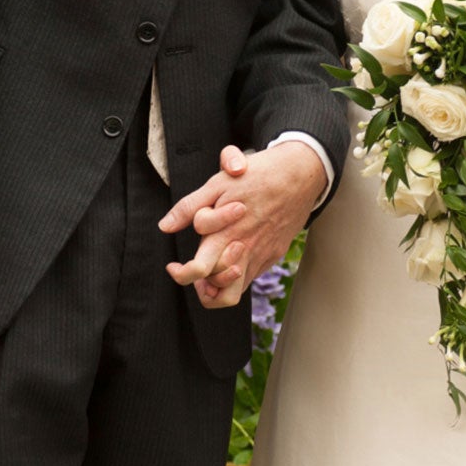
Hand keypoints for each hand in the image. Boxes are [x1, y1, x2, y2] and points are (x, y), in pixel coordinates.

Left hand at [159, 143, 327, 308]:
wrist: (300, 174)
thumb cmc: (258, 174)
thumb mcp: (218, 183)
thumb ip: (189, 207)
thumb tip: (165, 226)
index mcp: (226, 233)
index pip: (198, 270)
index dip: (181, 273)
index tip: (173, 267)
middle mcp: (244, 249)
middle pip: (218, 290)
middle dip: (199, 286)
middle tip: (190, 271)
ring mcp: (262, 255)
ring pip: (235, 291)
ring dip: (218, 285)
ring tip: (208, 272)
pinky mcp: (273, 255)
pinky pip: (251, 278)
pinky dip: (235, 276)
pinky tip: (228, 258)